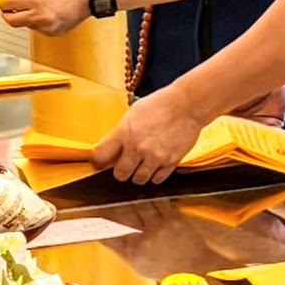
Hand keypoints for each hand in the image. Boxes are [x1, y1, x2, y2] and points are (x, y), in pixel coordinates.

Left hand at [0, 0, 89, 34]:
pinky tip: (48, 15)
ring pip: (25, 25)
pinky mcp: (52, 33)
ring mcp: (46, 27)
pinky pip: (38, 29)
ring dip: (26, 18)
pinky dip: (38, 23)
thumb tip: (14, 2)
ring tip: (37, 9)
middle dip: (7, 15)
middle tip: (8, 10)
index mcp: (35, 0)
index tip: (3, 3)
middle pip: (10, 21)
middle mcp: (39, 16)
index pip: (8, 5)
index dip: (3, 3)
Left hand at [89, 91, 209, 184]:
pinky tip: (155, 166)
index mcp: (125, 133)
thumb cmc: (161, 104)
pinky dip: (155, 175)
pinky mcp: (170, 162)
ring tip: (142, 166)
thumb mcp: (133, 113)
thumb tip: (113, 147)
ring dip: (138, 175)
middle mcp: (138, 148)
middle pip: (120, 174)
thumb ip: (121, 132)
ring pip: (138, 179)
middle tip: (124, 166)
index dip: (98, 161)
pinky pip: (157, 179)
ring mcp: (155, 157)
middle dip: (120, 172)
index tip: (100, 162)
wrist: (186, 105)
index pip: (101, 156)